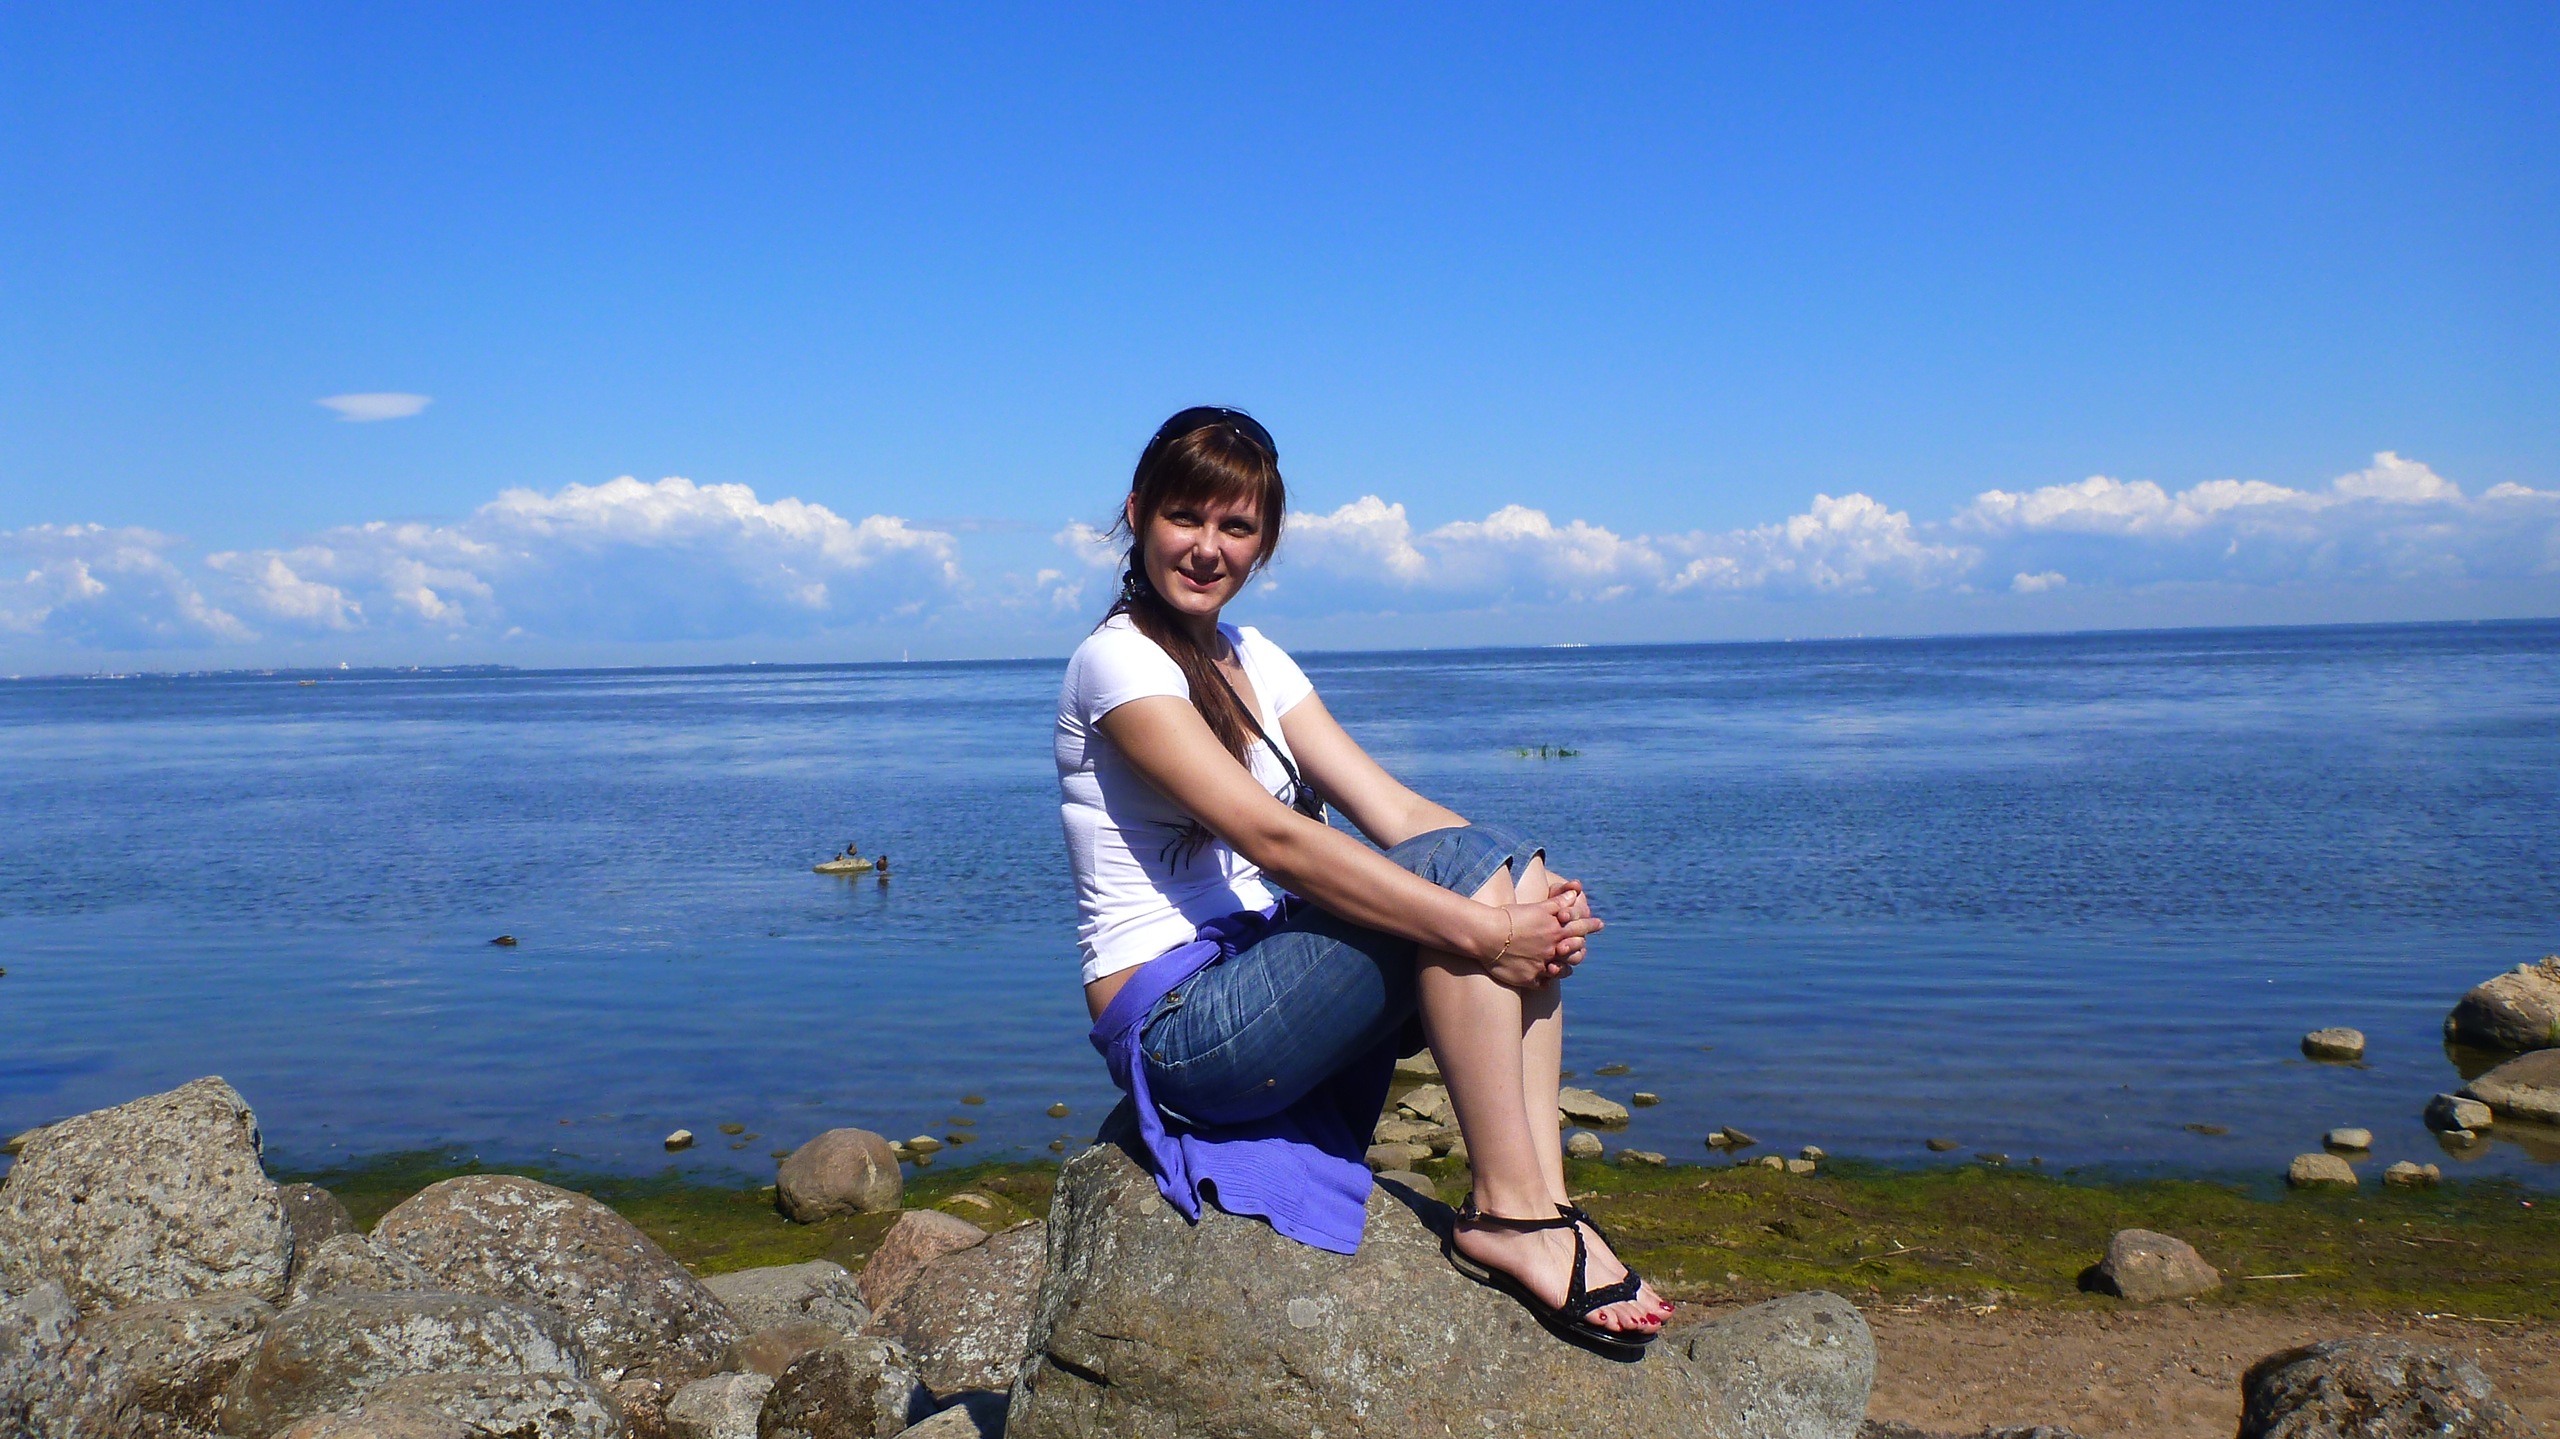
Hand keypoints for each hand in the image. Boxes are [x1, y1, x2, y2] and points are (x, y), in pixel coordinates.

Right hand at [1486, 889, 1603, 990]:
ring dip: (1564, 967)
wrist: (1485, 935)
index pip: (1581, 927)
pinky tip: (1544, 978)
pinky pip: (1543, 984)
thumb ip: (1557, 902)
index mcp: (1555, 930)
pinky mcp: (1529, 979)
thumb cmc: (1509, 917)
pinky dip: (1544, 981)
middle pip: (1575, 952)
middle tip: (1582, 947)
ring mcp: (1541, 966)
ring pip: (1562, 971)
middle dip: (1579, 949)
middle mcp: (1552, 950)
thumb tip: (1575, 892)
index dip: (1591, 925)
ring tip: (1563, 966)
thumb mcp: (1536, 907)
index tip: (1600, 924)